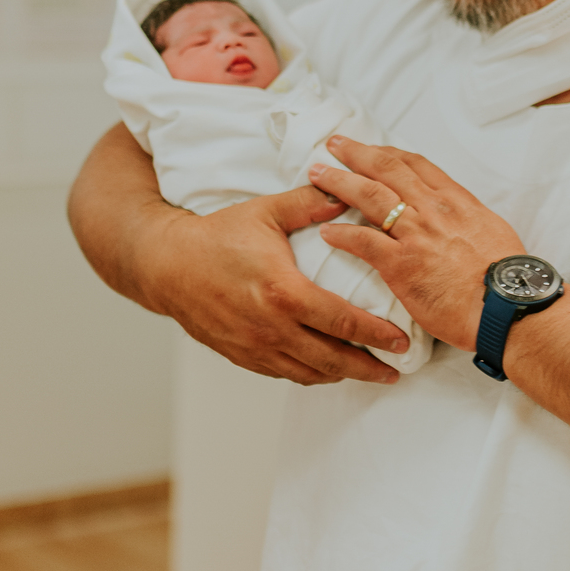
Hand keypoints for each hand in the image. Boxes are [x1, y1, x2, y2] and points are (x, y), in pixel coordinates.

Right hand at [144, 181, 411, 385]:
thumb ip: (310, 203)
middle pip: (333, 359)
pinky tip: (327, 368)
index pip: (343, 322)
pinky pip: (285, 374)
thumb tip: (348, 195)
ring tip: (369, 372)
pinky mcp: (242, 356)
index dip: (378, 336)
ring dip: (342, 375)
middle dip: (369, 368)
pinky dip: (312, 374)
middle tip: (395, 370)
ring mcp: (255, 346)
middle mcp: (271, 327)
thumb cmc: (216, 237)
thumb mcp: (266, 212)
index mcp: (283, 292)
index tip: (402, 341)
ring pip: (310, 372)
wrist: (167, 264)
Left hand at [309, 137, 523, 350]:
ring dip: (339, 182)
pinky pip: (363, 242)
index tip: (371, 148)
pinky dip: (342, 234)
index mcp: (456, 201)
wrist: (508, 305)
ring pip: (369, 196)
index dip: (388, 153)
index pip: (416, 165)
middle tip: (334, 145)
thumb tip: (459, 221)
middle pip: (387, 170)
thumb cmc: (506, 278)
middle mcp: (433, 210)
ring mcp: (416, 235)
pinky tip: (326, 232)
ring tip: (317, 175)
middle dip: (356, 154)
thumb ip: (467, 222)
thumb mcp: (492, 233)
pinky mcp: (401, 265)